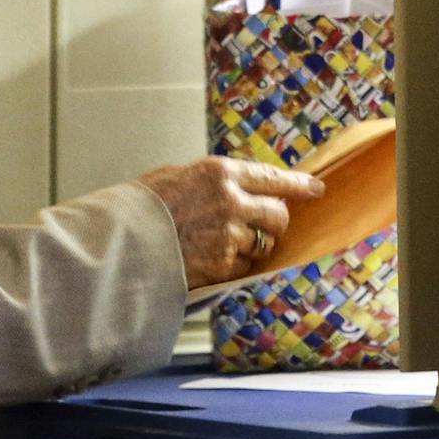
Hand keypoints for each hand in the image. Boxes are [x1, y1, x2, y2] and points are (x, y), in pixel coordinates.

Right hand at [137, 157, 323, 288]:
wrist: (122, 239)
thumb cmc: (144, 205)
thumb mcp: (178, 176)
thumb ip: (213, 181)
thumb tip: (240, 187)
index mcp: (219, 172)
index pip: (273, 177)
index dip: (299, 184)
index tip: (316, 188)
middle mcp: (231, 200)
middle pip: (278, 215)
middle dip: (276, 222)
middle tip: (266, 226)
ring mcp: (229, 234)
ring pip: (263, 244)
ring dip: (251, 246)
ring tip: (220, 243)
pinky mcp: (223, 264)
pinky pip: (244, 266)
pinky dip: (233, 265)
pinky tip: (209, 258)